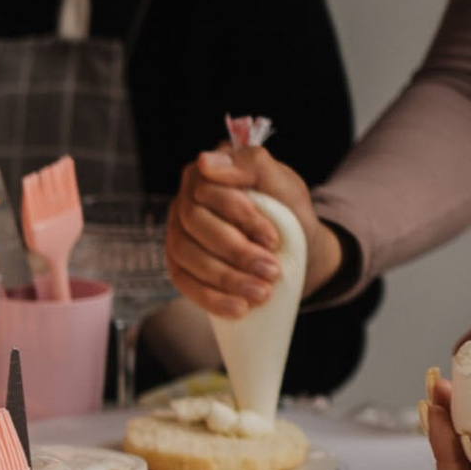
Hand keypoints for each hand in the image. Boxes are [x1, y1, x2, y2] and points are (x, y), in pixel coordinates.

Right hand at [164, 148, 337, 318]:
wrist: (293, 250)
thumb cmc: (287, 211)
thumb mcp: (282, 183)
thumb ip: (251, 164)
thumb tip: (205, 161)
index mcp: (208, 174)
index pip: (208, 189)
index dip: (240, 215)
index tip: (273, 238)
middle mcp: (185, 202)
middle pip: (195, 224)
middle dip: (236, 251)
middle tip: (272, 271)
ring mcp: (177, 235)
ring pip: (187, 255)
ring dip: (226, 278)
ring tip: (261, 294)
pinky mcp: (179, 265)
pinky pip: (184, 283)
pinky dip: (211, 299)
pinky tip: (238, 308)